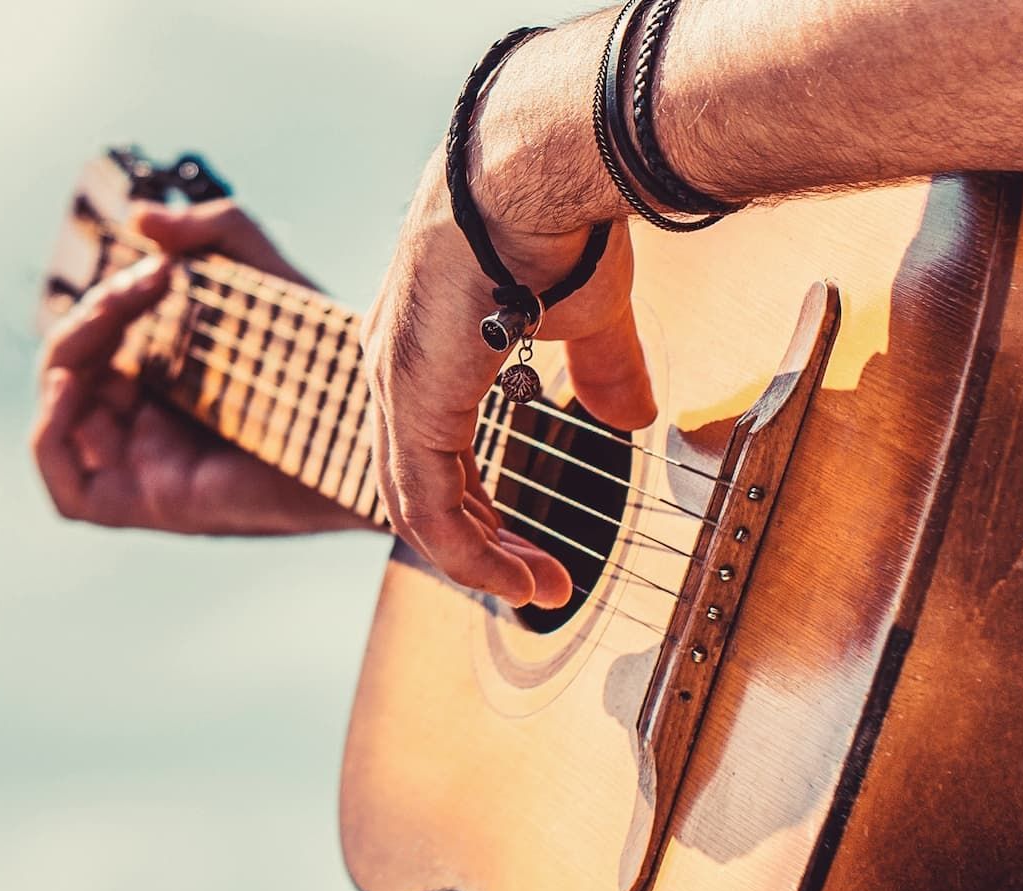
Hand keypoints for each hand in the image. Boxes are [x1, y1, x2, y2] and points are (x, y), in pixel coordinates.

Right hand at [31, 200, 379, 535]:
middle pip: (73, 376)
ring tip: (116, 313)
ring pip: (59, 418)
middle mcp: (150, 431)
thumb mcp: (265, 275)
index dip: (105, 305)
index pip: (97, 349)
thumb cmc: (327, 359)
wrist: (371, 428)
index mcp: (169, 387)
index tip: (158, 268)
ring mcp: (146, 471)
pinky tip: (77, 382)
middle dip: (92, 317)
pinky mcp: (150, 507)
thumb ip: (212, 232)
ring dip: (69, 355)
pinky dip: (51, 431)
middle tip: (146, 282)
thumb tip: (139, 216)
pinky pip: (69, 487)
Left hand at [360, 143, 656, 605]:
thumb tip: (629, 418)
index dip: (473, 501)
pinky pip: (428, 506)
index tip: (523, 542)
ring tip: (538, 589)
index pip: (428, 443)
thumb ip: (599, 369)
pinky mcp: (411, 402)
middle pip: (414, 482)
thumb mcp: (585, 311)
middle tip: (532, 579)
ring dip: (480, 558)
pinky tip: (521, 577)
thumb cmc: (559, 217)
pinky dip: (471, 553)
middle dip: (476, 539)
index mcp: (423, 342)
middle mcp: (392, 365)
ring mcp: (394, 384)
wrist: (541, 168)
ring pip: (415, 505)